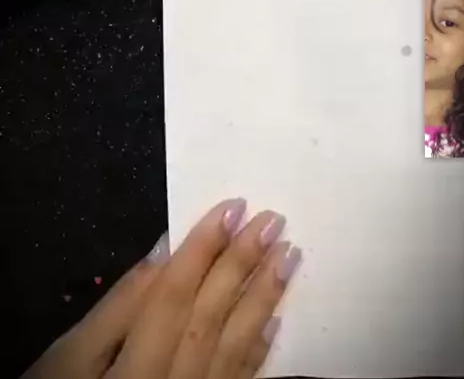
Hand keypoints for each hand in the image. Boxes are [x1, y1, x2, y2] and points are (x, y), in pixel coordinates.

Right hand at [23, 200, 300, 378]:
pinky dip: (259, 351)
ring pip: (236, 344)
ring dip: (265, 296)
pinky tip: (275, 321)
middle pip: (212, 313)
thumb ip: (119, 307)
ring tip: (288, 255)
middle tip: (274, 220)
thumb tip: (163, 252)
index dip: (205, 246)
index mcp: (138, 363)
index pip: (177, 292)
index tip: (235, 206)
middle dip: (243, 263)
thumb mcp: (69, 359)